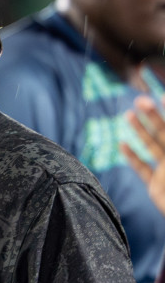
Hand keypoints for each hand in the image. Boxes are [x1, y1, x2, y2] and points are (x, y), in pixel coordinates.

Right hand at [123, 95, 164, 216]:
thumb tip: (145, 138)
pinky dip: (132, 158)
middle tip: (140, 100)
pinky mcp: (155, 186)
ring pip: (152, 147)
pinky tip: (123, 145)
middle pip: (163, 133)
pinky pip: (143, 169)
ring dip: (140, 131)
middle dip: (153, 116)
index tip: (161, 96)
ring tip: (128, 115)